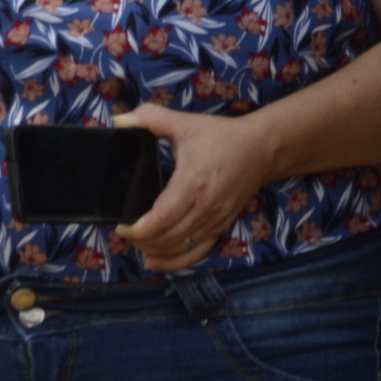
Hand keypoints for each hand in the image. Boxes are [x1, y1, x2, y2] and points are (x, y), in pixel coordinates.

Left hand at [112, 103, 275, 271]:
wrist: (262, 149)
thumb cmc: (222, 136)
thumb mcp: (186, 123)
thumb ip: (151, 118)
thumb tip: (118, 120)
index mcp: (192, 183)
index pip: (159, 221)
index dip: (135, 229)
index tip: (120, 222)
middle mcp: (204, 208)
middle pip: (165, 239)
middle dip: (139, 239)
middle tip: (124, 228)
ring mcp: (215, 220)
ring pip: (178, 248)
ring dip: (153, 250)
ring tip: (138, 239)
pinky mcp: (221, 227)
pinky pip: (196, 252)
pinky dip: (174, 261)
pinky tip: (155, 260)